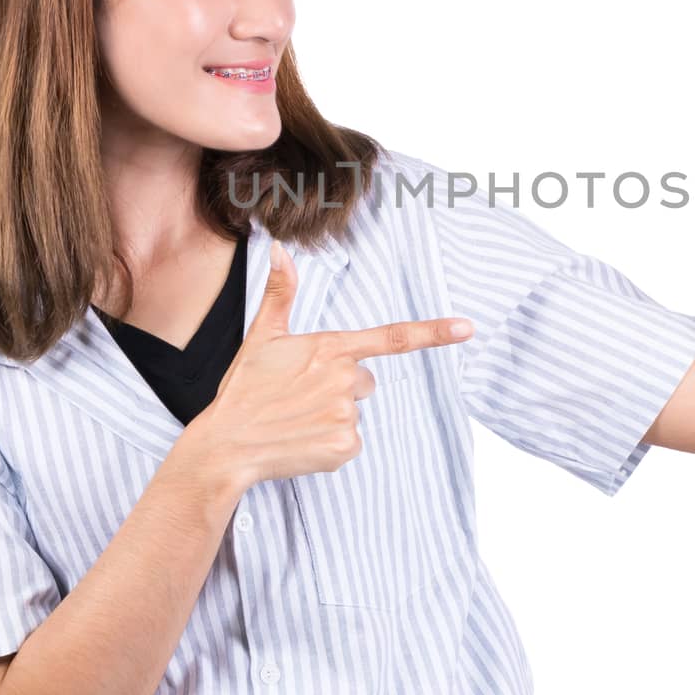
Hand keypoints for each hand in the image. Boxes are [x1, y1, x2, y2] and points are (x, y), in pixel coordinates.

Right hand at [186, 239, 472, 493]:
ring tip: (295, 418)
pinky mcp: (345, 447)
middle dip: (339, 387)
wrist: (226, 445)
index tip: (468, 328)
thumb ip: (280, 293)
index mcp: (330, 348)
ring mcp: (346, 415)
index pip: (392, 337)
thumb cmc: (244, 390)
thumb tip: (280, 248)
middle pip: (364, 381)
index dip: (434, 332)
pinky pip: (350, 442)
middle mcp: (345, 379)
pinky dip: (329, 444)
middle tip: (299, 395)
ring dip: (331, 415)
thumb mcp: (261, 337)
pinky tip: (302, 440)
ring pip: (354, 411)